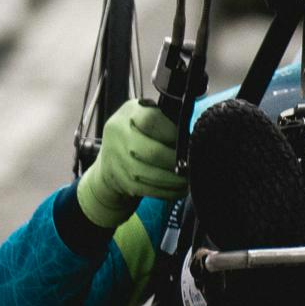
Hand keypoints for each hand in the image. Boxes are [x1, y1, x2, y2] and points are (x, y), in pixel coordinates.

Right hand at [77, 99, 185, 227]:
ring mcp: (117, 160)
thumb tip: (195, 131)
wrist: (110, 157)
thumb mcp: (147, 114)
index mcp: (130, 114)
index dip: (174, 133)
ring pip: (150, 174)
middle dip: (177, 161)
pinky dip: (167, 191)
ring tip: (190, 179)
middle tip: (193, 164)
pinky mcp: (121, 181)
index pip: (153, 121)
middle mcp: (119, 135)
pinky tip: (180, 189)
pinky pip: (147, 190)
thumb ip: (167, 118)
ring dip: (175, 180)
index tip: (190, 140)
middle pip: (152, 152)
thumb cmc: (139, 132)